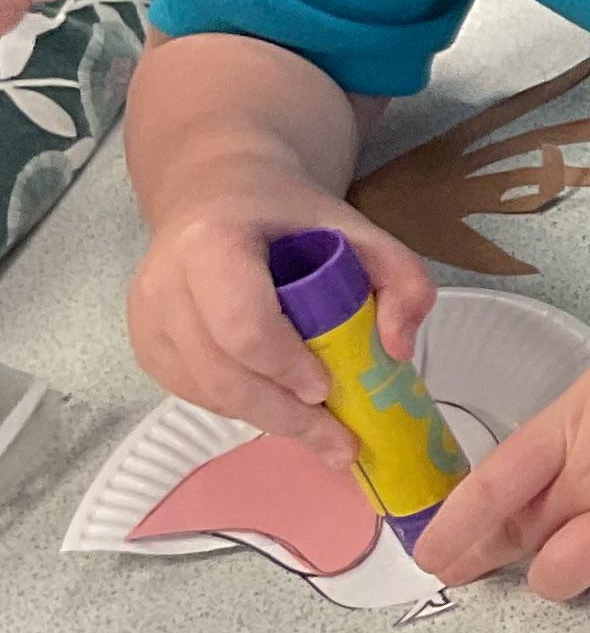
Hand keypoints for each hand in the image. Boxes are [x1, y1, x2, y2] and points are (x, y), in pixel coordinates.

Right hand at [128, 161, 435, 466]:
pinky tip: (277, 405)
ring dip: (265, 419)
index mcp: (213, 241)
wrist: (217, 190)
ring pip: (206, 393)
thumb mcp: (358, 229)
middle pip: (222, 374)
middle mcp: (165, 281)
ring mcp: (146, 317)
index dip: (285, 366)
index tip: (327, 387)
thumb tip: (398, 350)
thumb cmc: (287, 214)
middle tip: (339, 442)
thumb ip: (402, 278)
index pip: (242, 324)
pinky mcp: (145, 344)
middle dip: (285, 416)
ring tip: (319, 430)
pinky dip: (240, 408)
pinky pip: (194, 394)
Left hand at [416, 277, 589, 599]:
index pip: (492, 486)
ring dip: (563, 572)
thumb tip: (583, 446)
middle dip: (499, 556)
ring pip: (568, 574)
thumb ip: (589, 415)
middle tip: (497, 558)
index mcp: (575, 420)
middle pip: (523, 538)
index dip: (453, 528)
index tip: (431, 554)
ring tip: (579, 554)